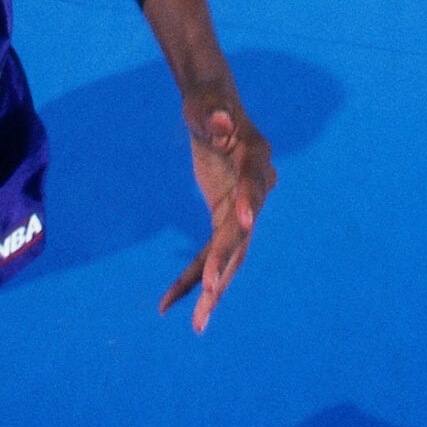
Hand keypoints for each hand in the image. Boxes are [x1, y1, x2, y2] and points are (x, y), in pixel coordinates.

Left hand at [159, 93, 275, 333]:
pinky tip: (170, 302)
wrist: (213, 108)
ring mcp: (241, 209)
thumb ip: (213, 114)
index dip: (247, 202)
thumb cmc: (209, 101)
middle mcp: (256, 190)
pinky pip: (208, 252)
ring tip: (196, 325)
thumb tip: (219, 119)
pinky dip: (191, 276)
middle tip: (207, 300)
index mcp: (256, 158)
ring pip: (228, 255)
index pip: (253, 184)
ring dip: (211, 288)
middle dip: (224, 268)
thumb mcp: (207, 104)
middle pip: (242, 233)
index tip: (241, 223)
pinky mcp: (224, 219)